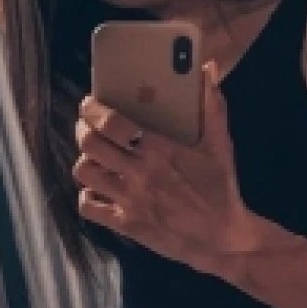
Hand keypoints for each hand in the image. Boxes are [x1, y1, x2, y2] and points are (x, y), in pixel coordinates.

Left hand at [72, 63, 255, 271]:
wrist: (223, 238)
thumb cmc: (221, 189)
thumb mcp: (220, 145)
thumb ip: (212, 105)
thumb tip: (208, 68)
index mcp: (160, 150)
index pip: (112, 123)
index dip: (93, 110)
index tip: (90, 104)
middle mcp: (139, 173)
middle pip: (90, 144)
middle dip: (83, 130)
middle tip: (87, 127)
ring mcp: (129, 200)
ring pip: (85, 173)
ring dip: (85, 162)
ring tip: (94, 157)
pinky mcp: (126, 224)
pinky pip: (89, 208)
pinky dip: (87, 196)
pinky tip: (97, 190)